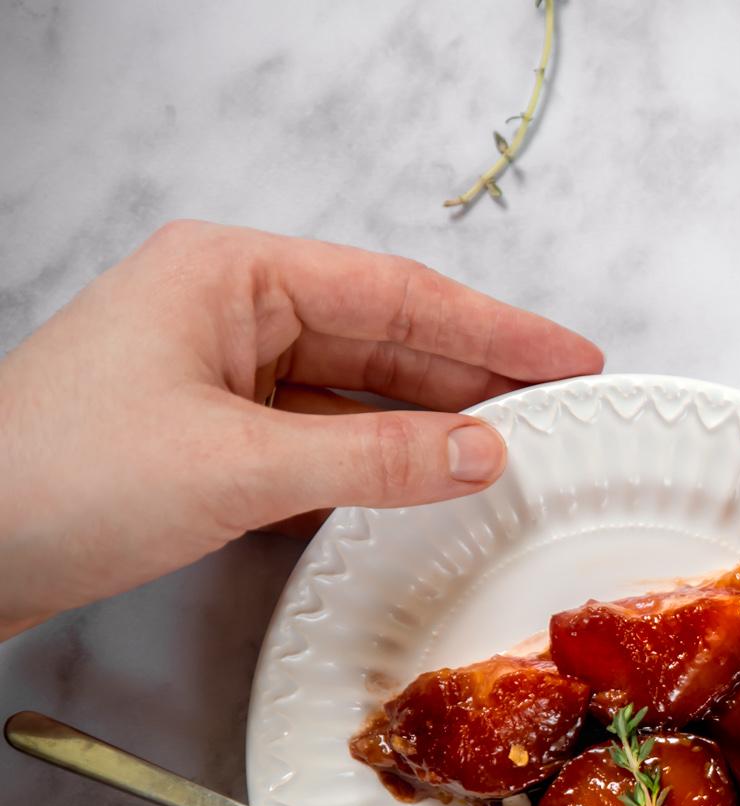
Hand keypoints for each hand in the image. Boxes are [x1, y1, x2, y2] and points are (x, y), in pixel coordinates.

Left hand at [0, 219, 602, 638]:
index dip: (498, 330)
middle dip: (477, 376)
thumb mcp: (237, 466)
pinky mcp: (207, 439)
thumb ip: (375, 456)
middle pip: (385, 338)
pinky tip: (430, 485)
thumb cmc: (54, 479)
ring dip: (432, 425)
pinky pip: (321, 438)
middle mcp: (228, 311)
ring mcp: (216, 375)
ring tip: (518, 452)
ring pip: (356, 392)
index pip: (399, 293)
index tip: (573, 359)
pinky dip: (379, 462)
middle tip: (568, 410)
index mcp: (230, 275)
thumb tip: (484, 451)